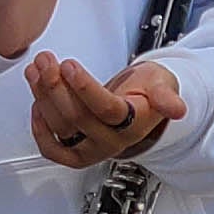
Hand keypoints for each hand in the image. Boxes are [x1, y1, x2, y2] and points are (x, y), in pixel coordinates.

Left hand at [27, 56, 183, 169]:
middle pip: (77, 117)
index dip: (84, 88)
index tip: (69, 65)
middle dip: (56, 85)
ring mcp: (91, 149)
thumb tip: (178, 109)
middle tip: (46, 60)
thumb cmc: (147, 92)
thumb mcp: (162, 85)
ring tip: (36, 70)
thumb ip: (165, 96)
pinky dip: (39, 130)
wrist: (140, 109)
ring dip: (43, 97)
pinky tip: (36, 104)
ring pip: (61, 128)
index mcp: (133, 125)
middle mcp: (111, 142)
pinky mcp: (75, 153)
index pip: (105, 109)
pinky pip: (52, 150)